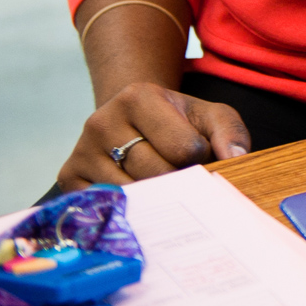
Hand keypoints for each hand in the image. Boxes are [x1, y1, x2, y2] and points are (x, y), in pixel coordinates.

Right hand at [56, 82, 250, 189]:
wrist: (131, 120)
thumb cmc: (176, 121)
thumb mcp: (209, 116)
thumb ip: (230, 132)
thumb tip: (237, 159)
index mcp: (139, 96)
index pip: (182, 147)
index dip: (197, 157)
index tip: (195, 153)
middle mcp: (102, 120)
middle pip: (154, 172)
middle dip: (175, 180)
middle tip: (179, 174)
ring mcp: (81, 150)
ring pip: (128, 192)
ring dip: (152, 197)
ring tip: (159, 183)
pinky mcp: (68, 176)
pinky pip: (103, 206)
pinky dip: (126, 208)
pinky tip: (137, 198)